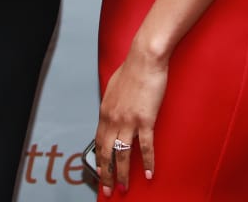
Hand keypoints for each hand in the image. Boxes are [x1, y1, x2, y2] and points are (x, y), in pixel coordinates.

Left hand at [94, 45, 167, 194]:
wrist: (145, 58)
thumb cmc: (132, 69)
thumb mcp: (113, 88)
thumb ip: (112, 104)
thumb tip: (112, 113)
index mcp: (105, 111)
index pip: (98, 141)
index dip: (99, 158)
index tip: (100, 170)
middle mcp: (113, 119)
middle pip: (107, 153)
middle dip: (106, 174)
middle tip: (108, 189)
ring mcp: (128, 121)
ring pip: (122, 155)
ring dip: (122, 174)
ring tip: (124, 187)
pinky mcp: (145, 120)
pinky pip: (145, 147)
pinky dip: (146, 163)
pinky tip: (148, 173)